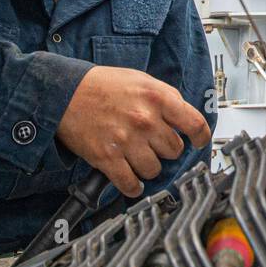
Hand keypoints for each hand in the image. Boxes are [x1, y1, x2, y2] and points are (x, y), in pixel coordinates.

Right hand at [56, 66, 211, 195]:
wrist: (64, 92)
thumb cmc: (102, 85)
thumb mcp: (141, 80)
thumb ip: (166, 97)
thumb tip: (184, 116)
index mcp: (158, 98)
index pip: (195, 124)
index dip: (201, 137)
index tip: (198, 142)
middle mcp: (145, 120)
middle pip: (174, 151)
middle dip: (165, 149)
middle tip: (153, 144)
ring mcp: (127, 141)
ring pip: (154, 170)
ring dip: (148, 167)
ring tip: (137, 158)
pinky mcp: (108, 158)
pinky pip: (131, 184)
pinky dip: (133, 187)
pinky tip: (131, 181)